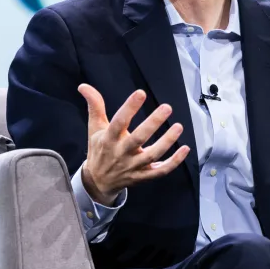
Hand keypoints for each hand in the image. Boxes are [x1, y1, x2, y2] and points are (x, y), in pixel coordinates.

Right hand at [78, 84, 190, 205]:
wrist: (98, 182)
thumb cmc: (100, 149)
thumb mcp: (94, 128)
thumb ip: (94, 106)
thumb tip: (83, 86)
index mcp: (108, 139)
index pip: (118, 122)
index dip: (129, 107)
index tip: (140, 93)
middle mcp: (121, 153)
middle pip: (138, 139)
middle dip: (152, 123)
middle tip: (167, 107)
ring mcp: (133, 167)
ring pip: (152, 155)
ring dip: (167, 142)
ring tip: (179, 126)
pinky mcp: (143, 176)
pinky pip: (160, 171)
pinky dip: (174, 162)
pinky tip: (185, 149)